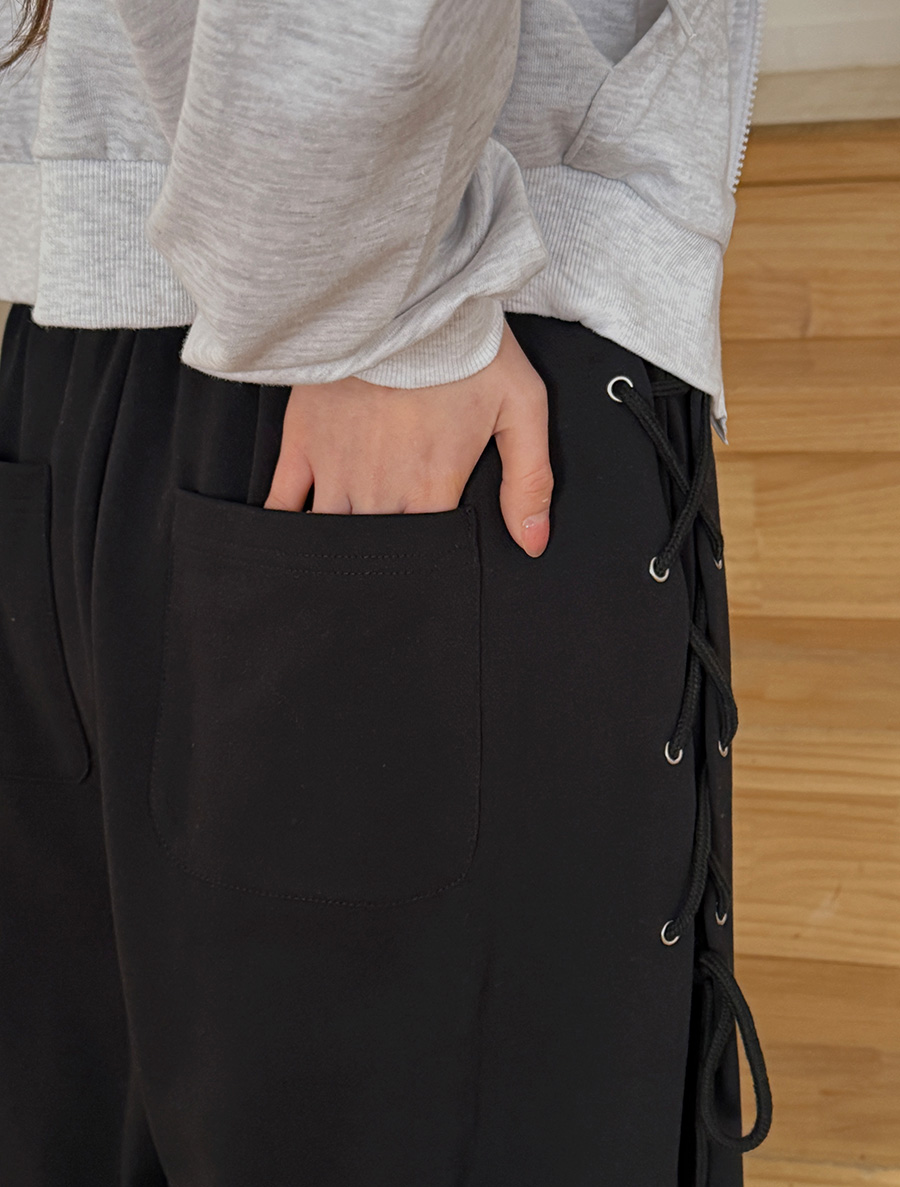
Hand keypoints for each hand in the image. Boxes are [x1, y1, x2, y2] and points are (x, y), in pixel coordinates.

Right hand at [264, 319, 552, 556]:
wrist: (403, 295)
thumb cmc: (466, 348)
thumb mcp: (521, 406)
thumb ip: (531, 481)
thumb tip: (533, 543)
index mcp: (432, 486)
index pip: (425, 552)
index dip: (427, 564)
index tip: (427, 569)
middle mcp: (379, 488)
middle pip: (375, 550)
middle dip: (380, 566)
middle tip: (383, 575)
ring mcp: (335, 468)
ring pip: (329, 535)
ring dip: (335, 553)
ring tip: (340, 569)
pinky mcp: (301, 443)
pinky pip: (281, 503)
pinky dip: (283, 526)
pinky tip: (289, 541)